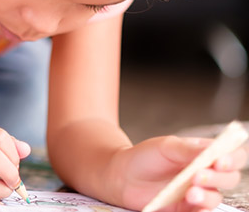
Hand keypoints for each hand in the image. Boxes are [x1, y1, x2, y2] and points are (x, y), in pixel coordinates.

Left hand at [115, 136, 246, 211]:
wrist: (121, 175)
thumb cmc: (145, 156)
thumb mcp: (166, 147)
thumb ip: (189, 149)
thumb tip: (214, 150)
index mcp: (204, 154)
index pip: (231, 156)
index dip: (232, 159)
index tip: (220, 161)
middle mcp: (205, 174)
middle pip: (229, 178)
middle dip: (218, 177)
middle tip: (199, 175)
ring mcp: (197, 192)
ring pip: (216, 197)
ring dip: (207, 195)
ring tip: (190, 192)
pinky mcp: (186, 209)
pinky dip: (201, 211)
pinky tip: (196, 207)